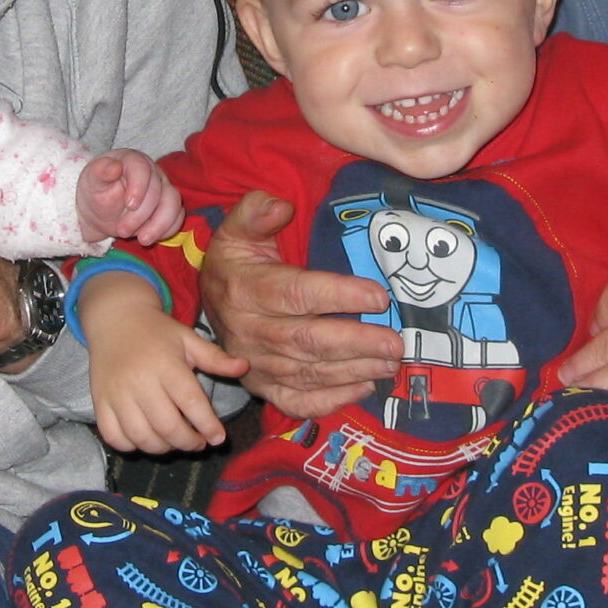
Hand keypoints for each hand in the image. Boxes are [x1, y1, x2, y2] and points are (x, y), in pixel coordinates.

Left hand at [77, 149, 183, 245]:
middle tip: (122, 230)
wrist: (99, 210)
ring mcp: (163, 189)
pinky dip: (167, 229)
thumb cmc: (96, 191)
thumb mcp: (92, 181)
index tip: (129, 205)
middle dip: (141, 215)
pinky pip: (177, 217)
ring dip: (159, 225)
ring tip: (142, 240)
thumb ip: (100, 172)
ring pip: (173, 203)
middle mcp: (152, 172)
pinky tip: (149, 237)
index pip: (142, 169)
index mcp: (132, 161)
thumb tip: (114, 166)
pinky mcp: (169, 206)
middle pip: (158, 191)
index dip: (139, 187)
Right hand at [82, 277, 244, 453]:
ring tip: (175, 441)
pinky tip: (146, 438)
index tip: (219, 438)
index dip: (208, 426)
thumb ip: (216, 358)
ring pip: (142, 437)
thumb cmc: (157, 332)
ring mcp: (117, 395)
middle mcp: (140, 382)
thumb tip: (245, 367)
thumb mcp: (189, 339)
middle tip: (199, 443)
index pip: (191, 404)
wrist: (115, 319)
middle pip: (168, 426)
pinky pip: (114, 437)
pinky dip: (131, 446)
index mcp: (167, 366)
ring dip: (163, 448)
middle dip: (189, 442)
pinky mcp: (100, 403)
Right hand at [196, 190, 399, 418]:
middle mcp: (247, 332)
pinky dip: (331, 400)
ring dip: (353, 371)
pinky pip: (297, 402)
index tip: (379, 297)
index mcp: (244, 289)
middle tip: (396, 342)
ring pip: (308, 373)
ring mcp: (254, 366)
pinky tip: (363, 389)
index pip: (295, 294)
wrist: (210, 303)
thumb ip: (257, 212)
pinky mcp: (263, 388)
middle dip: (356, 343)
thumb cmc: (236, 263)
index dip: (339, 296)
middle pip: (307, 341)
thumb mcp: (237, 229)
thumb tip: (282, 206)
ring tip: (391, 364)